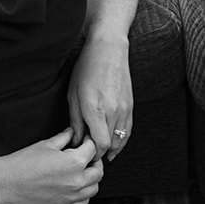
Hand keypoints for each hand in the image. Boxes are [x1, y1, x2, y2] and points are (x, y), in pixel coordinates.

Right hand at [0, 129, 102, 203]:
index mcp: (74, 162)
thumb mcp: (46, 144)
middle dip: (95, 162)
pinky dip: (84, 196)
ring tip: (83, 172)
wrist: (5, 183)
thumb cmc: (23, 161)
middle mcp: (77, 181)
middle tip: (87, 157)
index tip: (86, 141)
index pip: (93, 149)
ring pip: (94, 189)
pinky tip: (76, 189)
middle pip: (98, 171)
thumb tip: (73, 131)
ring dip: (91, 180)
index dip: (90, 142)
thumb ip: (64, 137)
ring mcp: (71, 197)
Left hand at [68, 36, 132, 160]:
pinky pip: (127, 131)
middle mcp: (113, 112)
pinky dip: (121, 141)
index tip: (84, 152)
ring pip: (121, 140)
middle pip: (110, 145)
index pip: (100, 144)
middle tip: (89, 152)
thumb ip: (75, 120)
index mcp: (95, 109)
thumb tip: (76, 140)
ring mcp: (124, 110)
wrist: (109, 49)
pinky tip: (114, 145)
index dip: (92, 153)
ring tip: (101, 151)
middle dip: (99, 152)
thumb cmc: (87, 69)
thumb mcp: (73, 94)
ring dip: (111, 149)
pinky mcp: (131, 107)